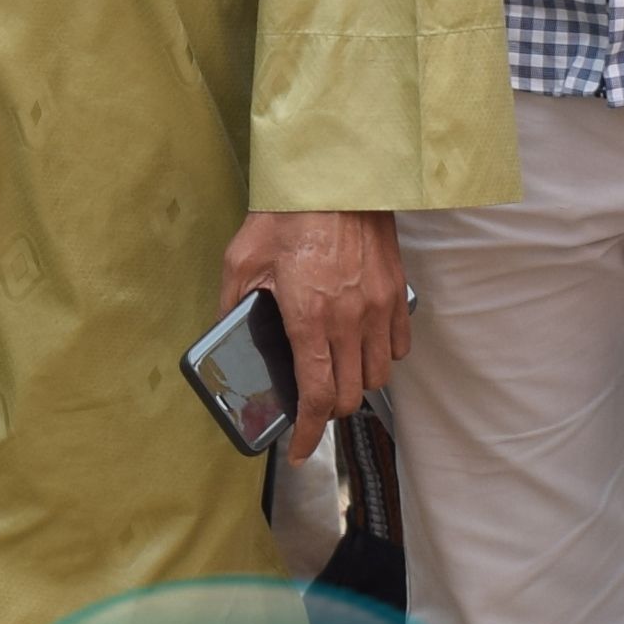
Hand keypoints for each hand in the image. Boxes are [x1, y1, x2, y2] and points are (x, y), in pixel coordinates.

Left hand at [222, 210, 406, 441]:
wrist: (335, 173)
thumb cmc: (288, 213)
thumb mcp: (241, 259)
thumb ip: (232, 302)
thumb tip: (225, 330)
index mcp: (309, 318)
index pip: (318, 396)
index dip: (309, 434)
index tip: (299, 450)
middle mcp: (349, 320)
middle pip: (351, 395)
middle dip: (330, 410)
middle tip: (313, 403)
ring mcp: (378, 307)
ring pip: (378, 375)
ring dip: (356, 384)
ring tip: (337, 374)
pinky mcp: (396, 292)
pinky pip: (398, 345)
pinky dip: (382, 356)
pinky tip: (362, 346)